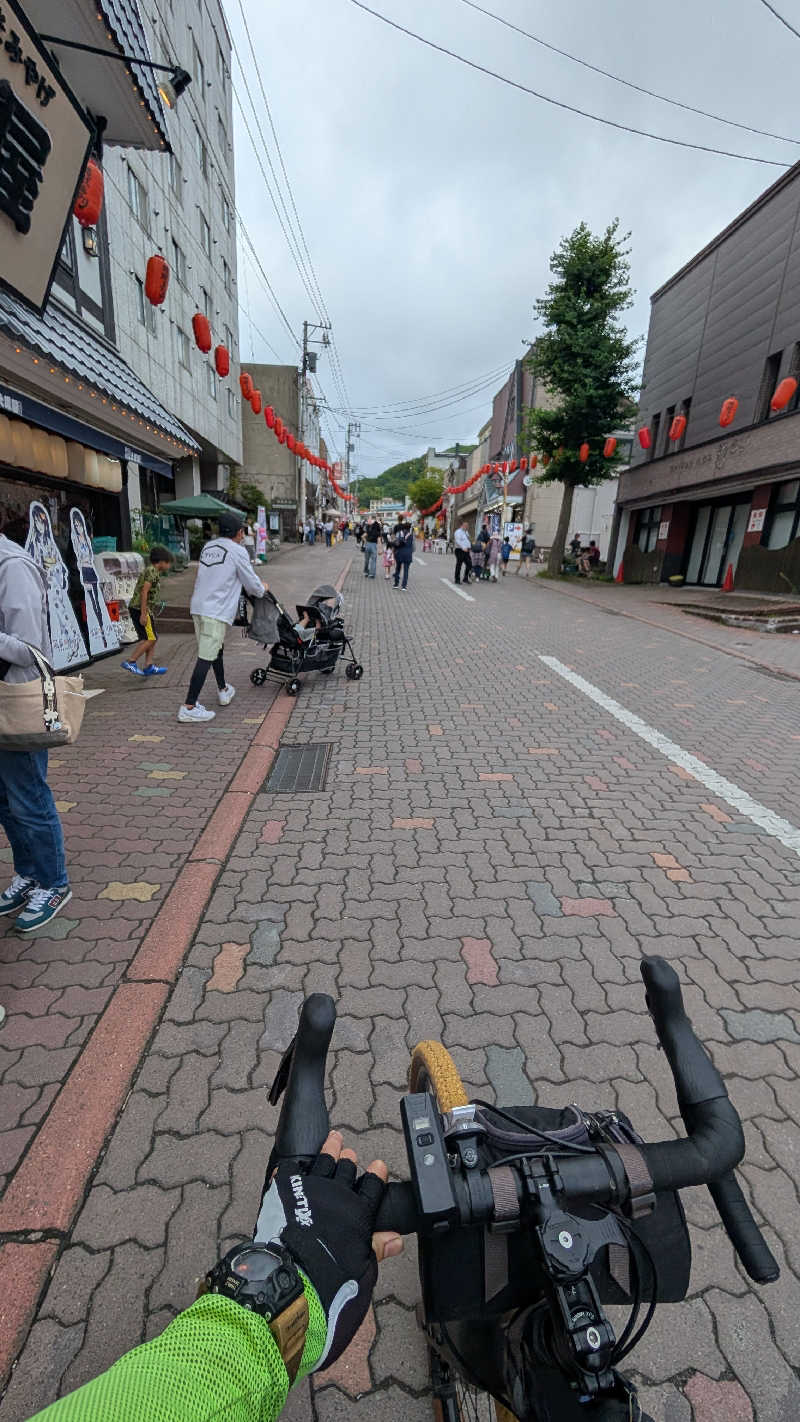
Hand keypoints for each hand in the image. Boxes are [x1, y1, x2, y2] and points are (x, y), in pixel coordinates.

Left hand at [255, 1131, 401, 1369]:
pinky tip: (295, 1161)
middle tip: (350, 1153)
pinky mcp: (287, 1190)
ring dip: (329, 1149)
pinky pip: (291, 1169)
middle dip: (349, 1159)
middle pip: (346, 1169)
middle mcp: (337, 1195)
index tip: (379, 1165)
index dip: (376, 1175)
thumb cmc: (330, 1280)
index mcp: (358, 1212)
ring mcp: (311, 1189)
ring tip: (333, 1139)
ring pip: (324, 1161)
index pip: (372, 1187)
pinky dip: (294, 1165)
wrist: (294, 1278)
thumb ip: (377, 1248)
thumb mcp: (363, 1267)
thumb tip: (397, 1240)